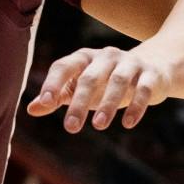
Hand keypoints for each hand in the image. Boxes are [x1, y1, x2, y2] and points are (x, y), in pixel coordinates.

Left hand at [28, 46, 174, 132]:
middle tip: (71, 128)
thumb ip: (57, 96)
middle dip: (79, 102)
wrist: (153, 68)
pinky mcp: (151, 74)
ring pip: (118, 81)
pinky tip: (127, 123)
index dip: (53, 83)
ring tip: (98, 126)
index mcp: (84, 58)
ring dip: (108, 104)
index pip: (64, 66)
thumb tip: (31, 109)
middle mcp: (106, 56)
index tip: (46, 103)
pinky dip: (136, 106)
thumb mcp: (78, 87)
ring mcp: (130, 63)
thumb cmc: (106, 81)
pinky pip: (144, 88)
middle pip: (89, 77)